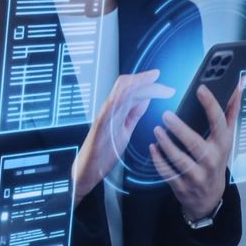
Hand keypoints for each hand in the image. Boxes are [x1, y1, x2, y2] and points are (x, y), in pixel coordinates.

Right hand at [72, 70, 163, 201]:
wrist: (88, 170)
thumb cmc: (104, 152)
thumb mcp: (125, 129)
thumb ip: (134, 114)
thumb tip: (146, 99)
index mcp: (117, 111)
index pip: (129, 88)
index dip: (143, 80)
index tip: (157, 76)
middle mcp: (110, 110)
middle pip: (124, 86)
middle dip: (142, 79)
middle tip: (157, 76)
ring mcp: (104, 117)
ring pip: (119, 93)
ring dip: (136, 85)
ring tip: (152, 81)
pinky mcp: (100, 127)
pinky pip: (109, 108)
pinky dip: (121, 99)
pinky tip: (132, 95)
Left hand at [149, 75, 244, 223]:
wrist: (209, 196)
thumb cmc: (216, 159)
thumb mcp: (226, 138)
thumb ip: (231, 111)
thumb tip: (238, 84)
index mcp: (222, 145)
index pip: (219, 123)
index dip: (210, 105)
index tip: (200, 89)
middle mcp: (211, 160)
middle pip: (196, 144)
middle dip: (181, 130)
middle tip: (166, 114)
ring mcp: (196, 175)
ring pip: (180, 160)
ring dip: (166, 145)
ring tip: (157, 130)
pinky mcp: (182, 185)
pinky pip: (168, 173)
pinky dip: (159, 160)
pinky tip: (152, 148)